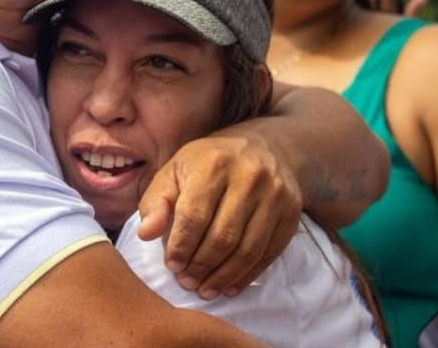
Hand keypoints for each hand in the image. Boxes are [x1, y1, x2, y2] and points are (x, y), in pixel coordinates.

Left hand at [137, 135, 301, 298]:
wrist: (266, 147)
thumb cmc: (209, 163)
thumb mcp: (176, 170)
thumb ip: (156, 200)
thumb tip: (146, 234)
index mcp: (213, 164)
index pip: (194, 216)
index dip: (181, 246)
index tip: (172, 266)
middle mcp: (248, 177)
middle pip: (222, 236)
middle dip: (201, 266)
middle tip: (187, 282)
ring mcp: (275, 196)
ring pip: (247, 249)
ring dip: (224, 276)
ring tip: (206, 289)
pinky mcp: (291, 213)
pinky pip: (269, 253)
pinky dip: (248, 275)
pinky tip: (230, 285)